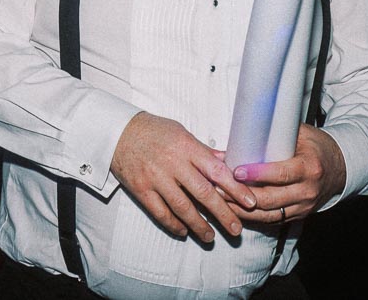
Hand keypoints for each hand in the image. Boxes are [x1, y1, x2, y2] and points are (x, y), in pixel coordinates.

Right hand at [109, 112, 255, 242]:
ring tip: (210, 237)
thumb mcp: (182, 133)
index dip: (235, 188)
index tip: (250, 202)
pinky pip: (160, 212)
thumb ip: (204, 151)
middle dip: (222, 214)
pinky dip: (173, 224)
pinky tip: (183, 231)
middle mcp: (173, 163)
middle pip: (203, 193)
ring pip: (182, 207)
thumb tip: (228, 162)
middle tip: (236, 230)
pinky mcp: (141, 189)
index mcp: (187, 147)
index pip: (216, 170)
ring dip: (199, 225)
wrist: (117, 133)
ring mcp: (156, 178)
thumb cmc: (154, 131)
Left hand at [230, 124, 346, 223]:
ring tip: (220, 200)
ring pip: (268, 214)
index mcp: (309, 167)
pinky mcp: (298, 215)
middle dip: (241, 195)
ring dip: (242, 209)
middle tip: (218, 187)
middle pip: (270, 199)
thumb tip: (242, 131)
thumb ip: (274, 133)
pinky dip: (252, 216)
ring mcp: (303, 206)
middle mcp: (307, 190)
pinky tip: (235, 209)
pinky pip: (272, 219)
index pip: (280, 174)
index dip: (257, 174)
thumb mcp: (301, 133)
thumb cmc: (316, 146)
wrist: (340, 167)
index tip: (236, 171)